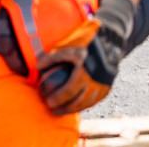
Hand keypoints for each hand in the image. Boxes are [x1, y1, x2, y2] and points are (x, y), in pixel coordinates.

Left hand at [37, 0, 133, 115]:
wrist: (110, 38)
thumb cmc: (86, 40)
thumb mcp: (68, 45)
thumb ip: (53, 57)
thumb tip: (38, 67)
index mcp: (84, 69)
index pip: (69, 90)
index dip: (58, 98)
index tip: (48, 102)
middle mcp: (95, 79)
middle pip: (79, 101)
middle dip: (65, 108)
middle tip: (55, 110)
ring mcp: (103, 83)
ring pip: (88, 102)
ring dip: (76, 108)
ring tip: (66, 110)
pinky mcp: (108, 84)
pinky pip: (97, 98)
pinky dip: (87, 103)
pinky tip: (79, 105)